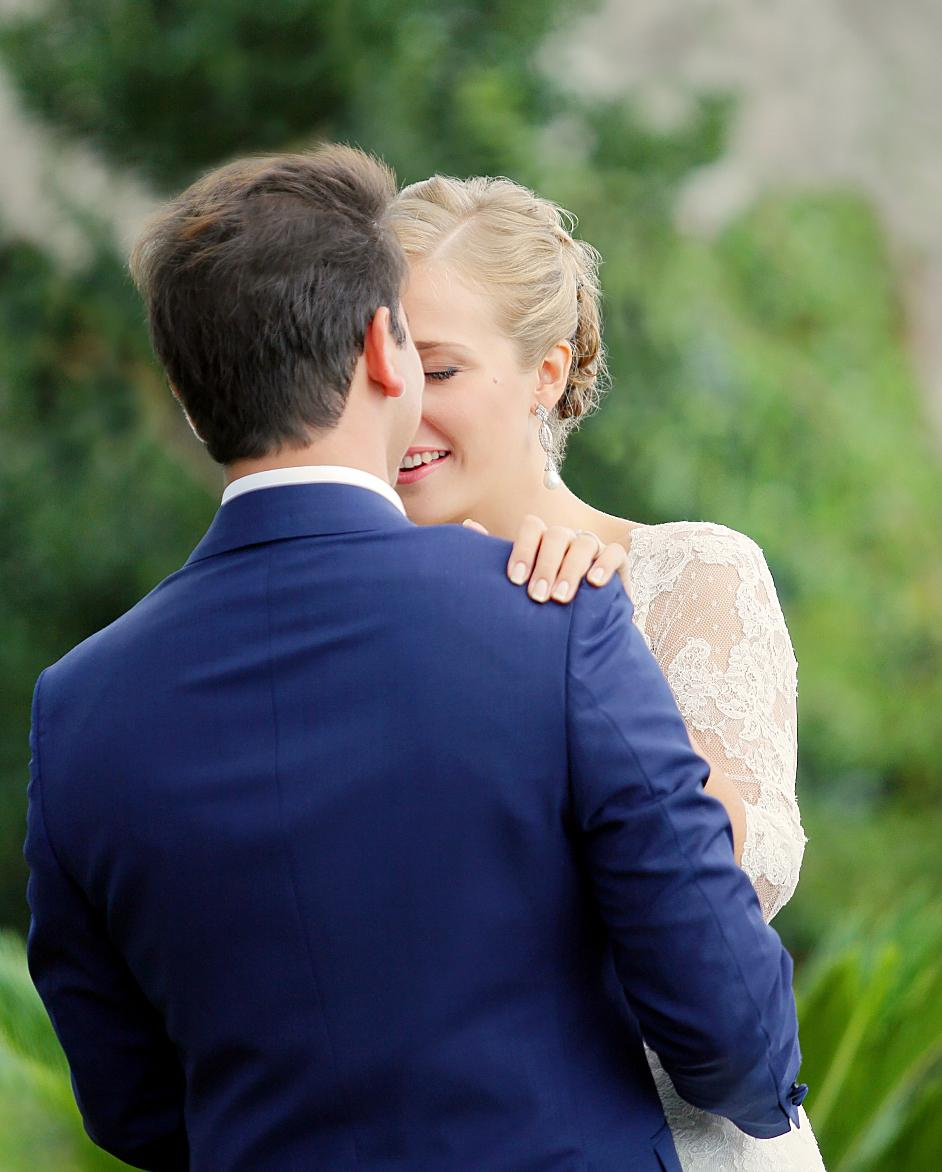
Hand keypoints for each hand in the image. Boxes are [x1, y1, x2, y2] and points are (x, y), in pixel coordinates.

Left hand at [463, 516, 629, 602]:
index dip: (523, 549)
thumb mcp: (518, 583)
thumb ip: (494, 557)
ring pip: (583, 543)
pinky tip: (594, 583)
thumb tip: (468, 525)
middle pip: (556, 536)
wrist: (578, 628)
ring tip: (560, 598)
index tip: (515, 580)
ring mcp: (592, 548)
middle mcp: (566, 540)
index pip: (532, 527)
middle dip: (545, 566)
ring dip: (570, 570)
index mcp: (541, 541)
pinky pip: (615, 554)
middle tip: (537, 596)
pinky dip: (605, 565)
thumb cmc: (540, 601)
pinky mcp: (617, 563)